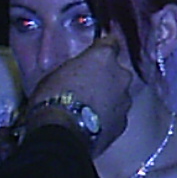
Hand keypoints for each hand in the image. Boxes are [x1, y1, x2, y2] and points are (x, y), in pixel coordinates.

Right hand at [24, 42, 139, 153]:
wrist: (61, 134)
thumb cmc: (52, 98)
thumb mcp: (55, 74)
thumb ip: (74, 69)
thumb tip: (75, 74)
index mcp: (103, 57)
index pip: (110, 42)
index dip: (102, 48)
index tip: (96, 53)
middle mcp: (120, 75)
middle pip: (117, 71)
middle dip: (106, 76)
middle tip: (88, 86)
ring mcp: (125, 100)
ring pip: (119, 94)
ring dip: (108, 98)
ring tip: (89, 109)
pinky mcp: (123, 122)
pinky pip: (116, 114)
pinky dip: (108, 117)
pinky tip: (93, 123)